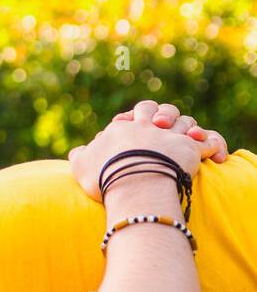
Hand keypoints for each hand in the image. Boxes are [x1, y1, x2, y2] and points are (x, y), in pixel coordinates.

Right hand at [68, 98, 218, 202]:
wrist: (133, 182)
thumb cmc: (105, 175)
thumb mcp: (81, 165)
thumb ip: (79, 156)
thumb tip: (77, 152)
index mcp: (124, 128)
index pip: (130, 117)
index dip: (131, 122)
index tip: (130, 132)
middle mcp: (148, 127)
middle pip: (158, 109)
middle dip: (161, 114)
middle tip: (161, 126)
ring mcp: (171, 137)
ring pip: (184, 122)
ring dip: (186, 128)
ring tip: (187, 138)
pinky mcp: (191, 150)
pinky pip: (208, 142)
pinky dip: (213, 146)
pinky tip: (214, 156)